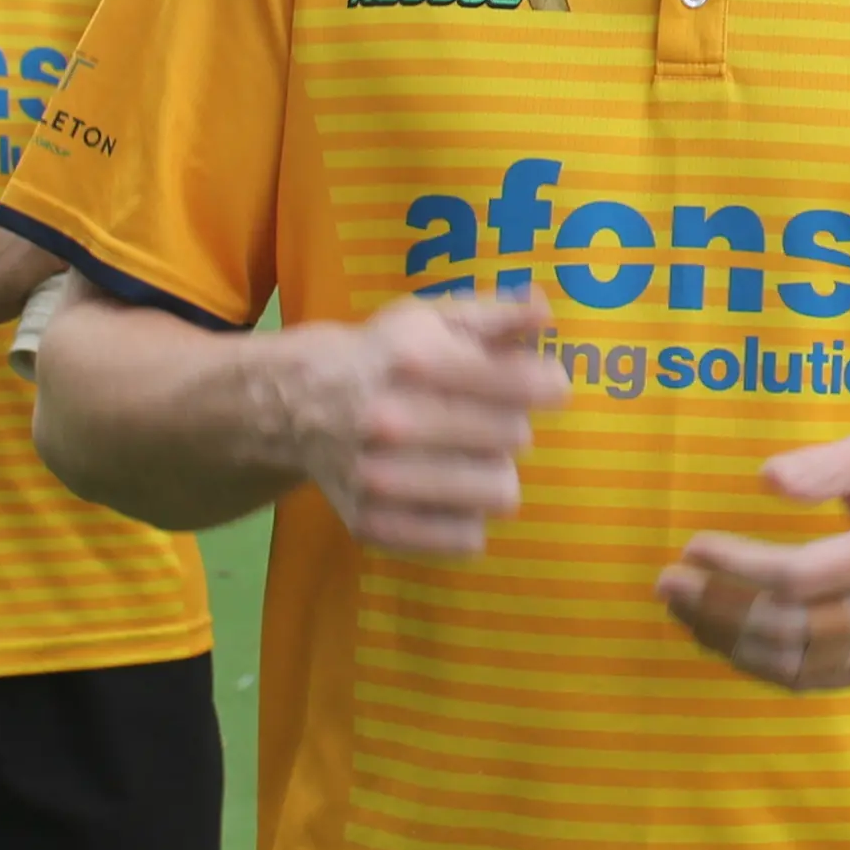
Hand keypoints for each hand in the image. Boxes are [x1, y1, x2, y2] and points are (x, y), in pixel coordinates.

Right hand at [287, 293, 571, 558]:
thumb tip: (546, 312)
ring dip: (495, 474)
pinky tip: (451, 494)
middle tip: (489, 420)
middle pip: (515, 438)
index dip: (548, 385)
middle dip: (512, 426)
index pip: (521, 384)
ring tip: (471, 457)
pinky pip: (466, 537)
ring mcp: (378, 478)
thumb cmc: (388, 355)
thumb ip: (499, 314)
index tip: (547, 387)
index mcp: (416, 361)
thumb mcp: (437, 318)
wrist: (302, 403)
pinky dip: (469, 517)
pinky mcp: (373, 523)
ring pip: (498, 492)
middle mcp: (392, 421)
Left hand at [657, 434, 849, 691]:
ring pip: (795, 662)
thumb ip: (828, 465)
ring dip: (729, 642)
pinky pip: (813, 678)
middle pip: (789, 626)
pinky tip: (725, 639)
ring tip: (684, 611)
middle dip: (718, 607)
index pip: (799, 576)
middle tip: (668, 584)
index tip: (693, 546)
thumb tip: (766, 480)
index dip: (738, 567)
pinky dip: (761, 664)